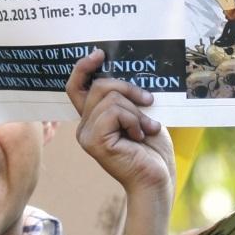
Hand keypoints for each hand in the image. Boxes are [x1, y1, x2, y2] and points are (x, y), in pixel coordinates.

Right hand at [66, 49, 174, 197]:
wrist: (157, 180)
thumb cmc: (153, 151)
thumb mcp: (142, 116)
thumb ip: (127, 99)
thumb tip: (127, 74)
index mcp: (94, 119)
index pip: (77, 87)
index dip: (84, 67)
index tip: (99, 53)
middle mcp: (85, 127)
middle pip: (99, 85)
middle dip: (128, 89)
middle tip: (149, 103)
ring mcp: (87, 135)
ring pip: (110, 98)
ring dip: (136, 111)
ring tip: (147, 128)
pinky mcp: (94, 142)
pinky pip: (113, 112)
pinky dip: (133, 119)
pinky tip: (139, 136)